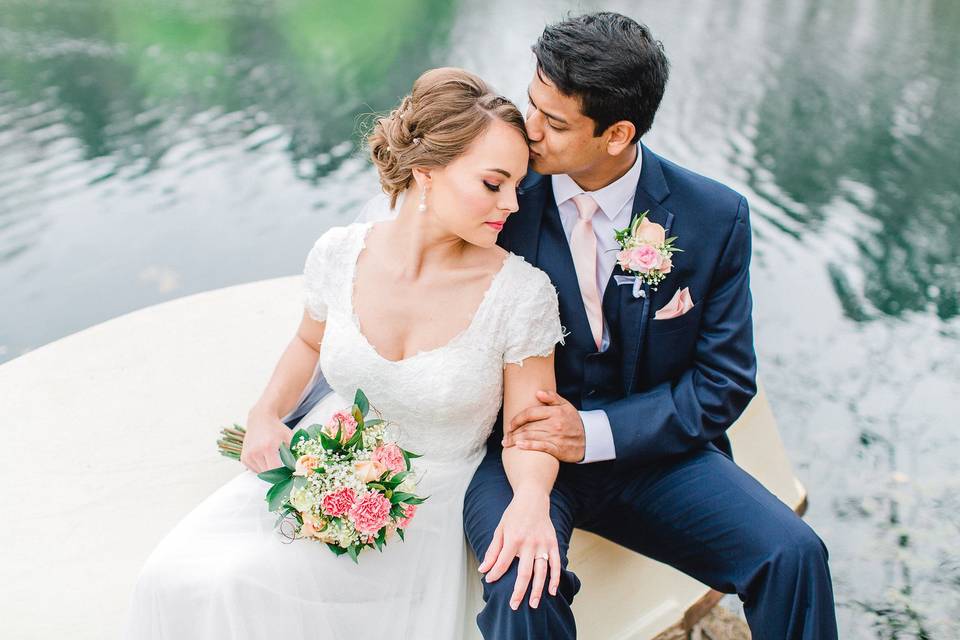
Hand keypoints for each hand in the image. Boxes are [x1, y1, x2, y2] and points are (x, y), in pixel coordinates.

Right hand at [240, 407, 293, 473]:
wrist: (260, 419)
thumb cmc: (277, 429)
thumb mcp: (290, 437)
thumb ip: (297, 451)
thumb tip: (304, 466)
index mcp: (268, 447)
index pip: (276, 469)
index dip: (284, 473)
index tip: (290, 472)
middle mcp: (255, 452)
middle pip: (268, 473)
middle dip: (278, 473)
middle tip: (285, 468)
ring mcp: (248, 455)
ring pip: (262, 473)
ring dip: (269, 470)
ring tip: (274, 459)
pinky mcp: (244, 458)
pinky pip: (255, 470)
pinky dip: (262, 468)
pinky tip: (266, 458)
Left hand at [477, 488, 560, 609]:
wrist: (533, 499)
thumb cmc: (514, 515)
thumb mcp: (500, 529)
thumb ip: (493, 551)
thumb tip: (483, 569)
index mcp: (514, 539)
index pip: (503, 562)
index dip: (496, 574)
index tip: (490, 582)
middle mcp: (529, 543)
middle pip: (524, 572)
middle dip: (518, 591)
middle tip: (514, 606)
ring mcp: (543, 544)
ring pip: (541, 572)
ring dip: (538, 590)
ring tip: (533, 604)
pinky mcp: (553, 543)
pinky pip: (555, 564)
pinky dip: (555, 578)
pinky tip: (552, 591)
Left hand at [502, 390, 585, 462]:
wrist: (589, 439)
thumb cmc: (573, 421)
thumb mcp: (566, 406)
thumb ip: (552, 398)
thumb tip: (538, 392)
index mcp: (554, 412)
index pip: (530, 413)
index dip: (517, 419)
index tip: (510, 424)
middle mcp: (554, 424)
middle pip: (528, 426)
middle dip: (513, 432)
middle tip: (505, 436)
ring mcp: (556, 436)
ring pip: (531, 436)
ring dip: (516, 440)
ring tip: (507, 443)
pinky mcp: (557, 449)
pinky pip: (540, 447)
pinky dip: (528, 446)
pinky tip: (519, 446)